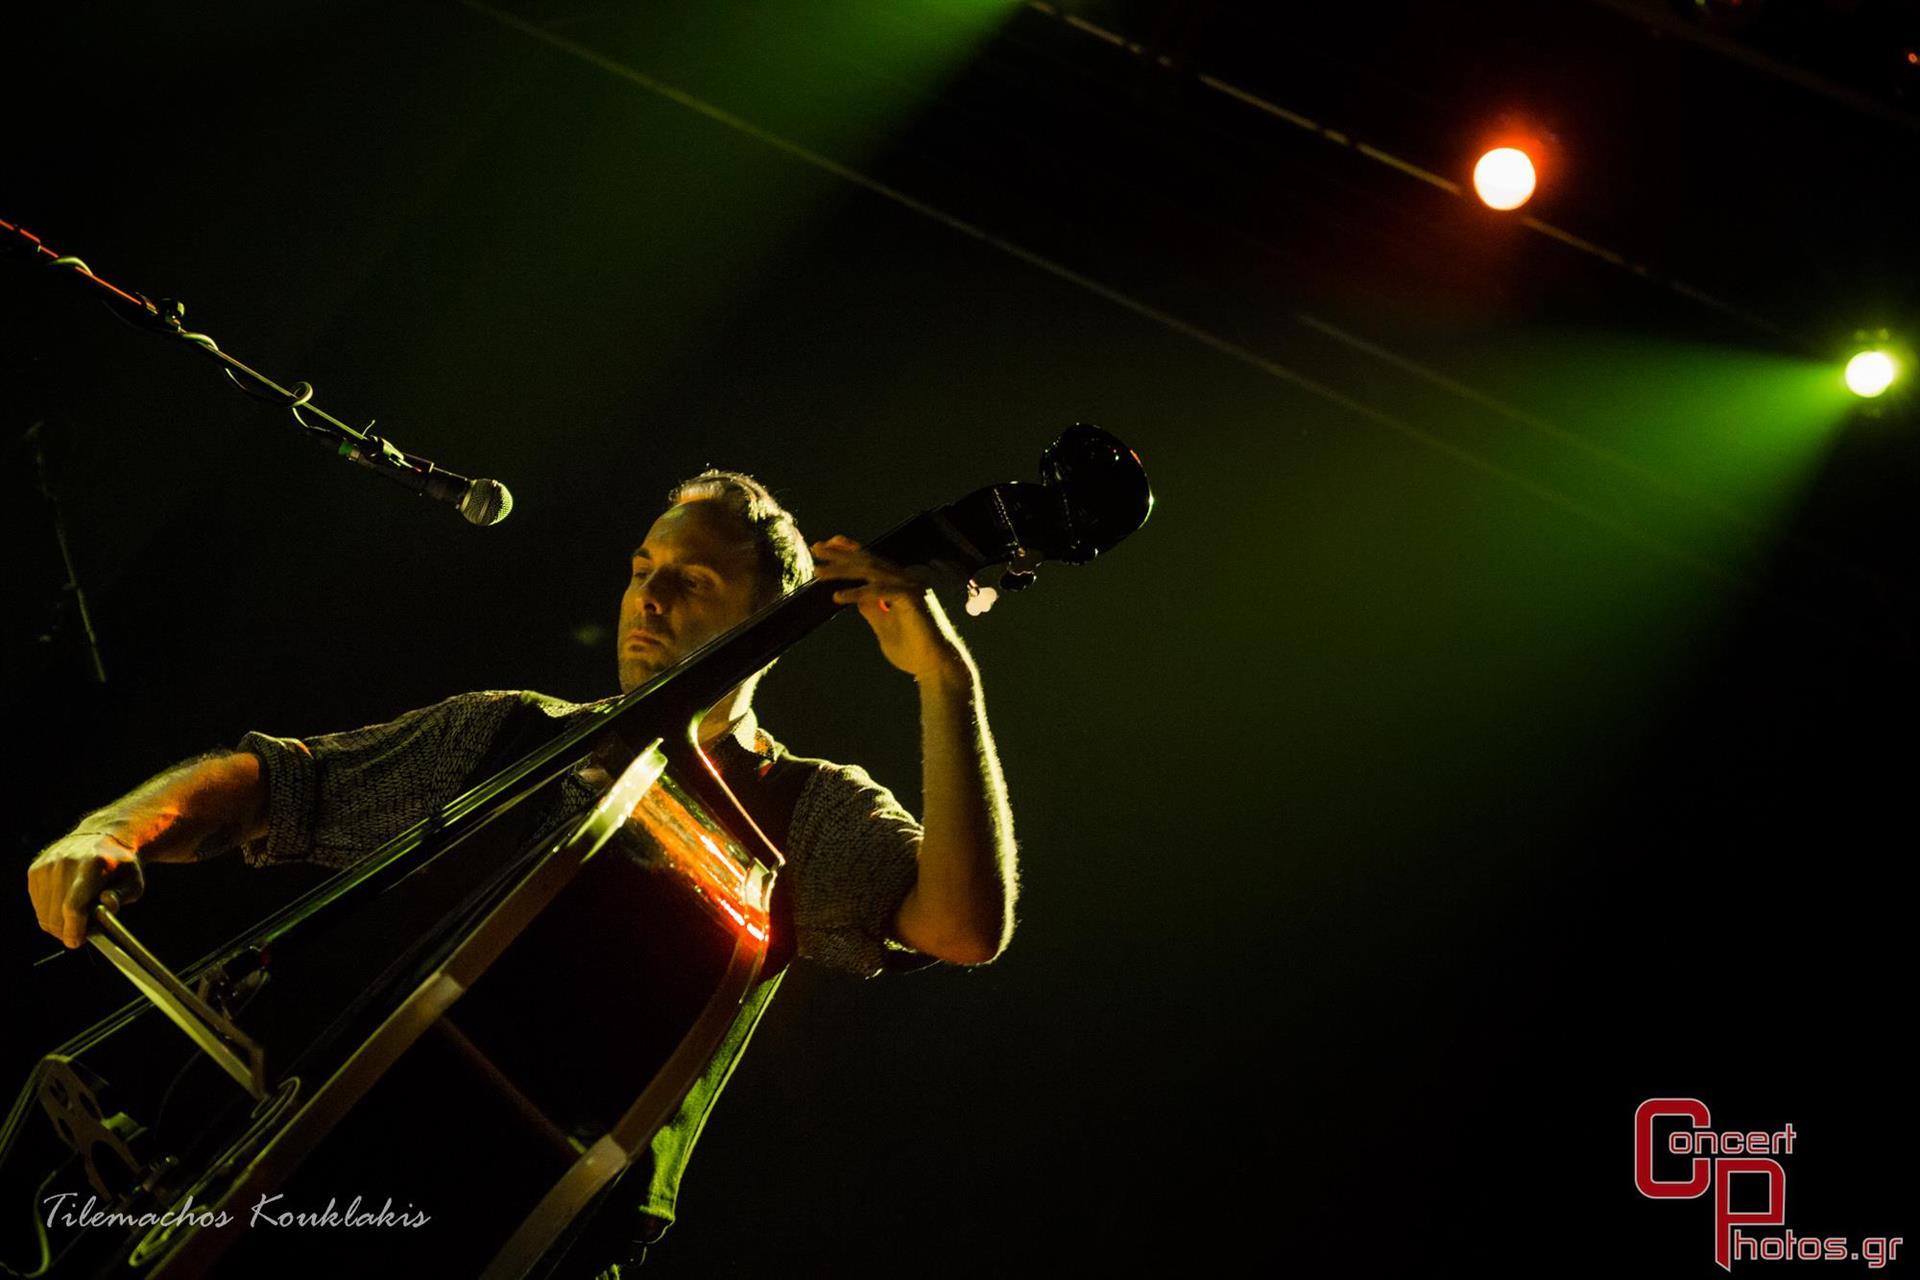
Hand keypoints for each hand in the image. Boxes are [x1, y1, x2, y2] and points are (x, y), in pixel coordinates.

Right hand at [27, 829, 144, 949]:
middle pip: (55, 913)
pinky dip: (49, 912)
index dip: (73, 929)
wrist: (104, 836)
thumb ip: (122, 897)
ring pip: (43, 912)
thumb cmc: (121, 865)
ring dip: (58, 924)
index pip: (74, 906)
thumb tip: (107, 906)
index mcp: (92, 865)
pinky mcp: (36, 869)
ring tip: (77, 918)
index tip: (76, 942)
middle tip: (82, 933)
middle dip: (67, 931)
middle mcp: (65, 863)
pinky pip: (37, 904)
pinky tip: (65, 906)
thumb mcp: (134, 881)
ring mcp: (47, 865)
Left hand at [811, 535, 972, 681]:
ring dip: (843, 570)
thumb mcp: (884, 626)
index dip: (850, 551)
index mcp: (900, 584)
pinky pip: (879, 592)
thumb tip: (857, 599)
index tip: (827, 545)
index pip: (872, 562)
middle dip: (840, 554)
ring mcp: (910, 588)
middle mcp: (906, 581)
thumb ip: (872, 609)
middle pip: (868, 561)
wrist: (936, 667)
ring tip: (819, 572)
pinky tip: (838, 597)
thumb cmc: (914, 651)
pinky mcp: (912, 600)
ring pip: (871, 571)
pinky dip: (858, 593)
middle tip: (816, 548)